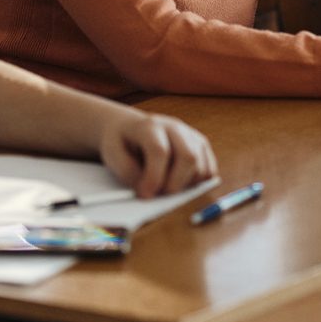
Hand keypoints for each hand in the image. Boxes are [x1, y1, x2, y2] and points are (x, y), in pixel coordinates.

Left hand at [97, 110, 216, 199]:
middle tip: (158, 195)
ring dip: (185, 185)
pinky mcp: (200, 145)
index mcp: (150, 126)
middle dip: (174, 184)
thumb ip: (128, 172)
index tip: (145, 194)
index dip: (154, 177)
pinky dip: (197, 183)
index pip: (160, 151)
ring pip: (201, 166)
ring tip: (165, 186)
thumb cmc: (121, 142)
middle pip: (188, 157)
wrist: (128, 127)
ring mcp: (190, 135)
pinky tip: (179, 182)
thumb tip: (150, 190)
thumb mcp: (112, 154)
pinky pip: (209, 170)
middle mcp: (174, 127)